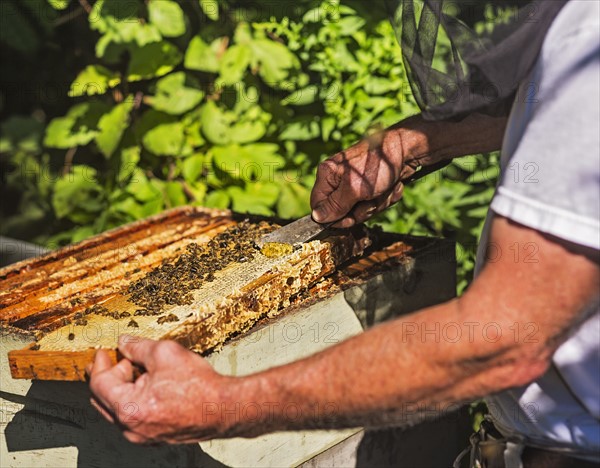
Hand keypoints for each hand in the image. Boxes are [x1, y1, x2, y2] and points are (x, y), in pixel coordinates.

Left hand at [87, 336, 241, 443]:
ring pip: (119, 410)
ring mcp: (144, 436)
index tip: (103, 352)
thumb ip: (138, 347)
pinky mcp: (155, 436)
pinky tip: (150, 384)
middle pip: (104, 400)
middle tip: (117, 359)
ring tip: (138, 369)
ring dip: (123, 388)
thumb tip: (124, 343)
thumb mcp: (165, 353)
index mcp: (129, 408)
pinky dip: (134, 399)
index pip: (99, 384)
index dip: (100, 364)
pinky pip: (134, 417)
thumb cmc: (199, 386)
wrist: (223, 409)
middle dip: (109, 376)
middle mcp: (132, 428)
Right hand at [311, 129, 418, 227]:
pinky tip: (392, 186)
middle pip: (342, 212)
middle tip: (371, 197)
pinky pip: (376, 204)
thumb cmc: (377, 165)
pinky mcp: (373, 187)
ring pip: (362, 210)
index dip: (333, 217)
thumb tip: (316, 217)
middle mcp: (339, 179)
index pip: (318, 206)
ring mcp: (357, 184)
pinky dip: (387, 198)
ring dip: (377, 203)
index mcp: (328, 175)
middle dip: (361, 210)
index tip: (348, 219)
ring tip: (384, 189)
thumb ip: (334, 206)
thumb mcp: (353, 189)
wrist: (407, 152)